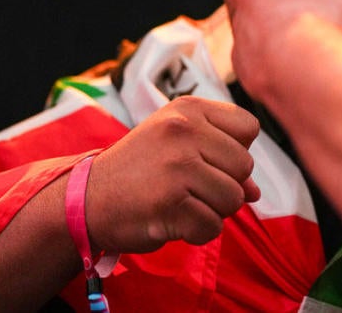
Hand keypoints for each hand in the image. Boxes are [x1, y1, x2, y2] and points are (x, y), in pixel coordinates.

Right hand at [86, 96, 260, 252]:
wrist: (86, 200)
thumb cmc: (140, 170)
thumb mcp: (178, 147)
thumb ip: (221, 160)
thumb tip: (256, 193)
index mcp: (188, 110)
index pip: (249, 127)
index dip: (236, 150)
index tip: (207, 160)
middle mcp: (184, 131)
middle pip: (245, 166)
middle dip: (226, 185)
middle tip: (191, 188)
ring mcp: (177, 167)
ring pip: (234, 199)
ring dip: (213, 211)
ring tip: (182, 204)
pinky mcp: (170, 204)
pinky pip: (212, 226)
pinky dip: (198, 232)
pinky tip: (173, 221)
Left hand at [230, 0, 341, 97]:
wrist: (300, 57)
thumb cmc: (326, 9)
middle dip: (301, 2)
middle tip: (326, 16)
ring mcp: (240, 23)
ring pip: (270, 23)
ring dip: (290, 29)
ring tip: (316, 40)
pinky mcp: (241, 55)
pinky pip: (265, 53)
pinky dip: (281, 56)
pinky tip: (302, 60)